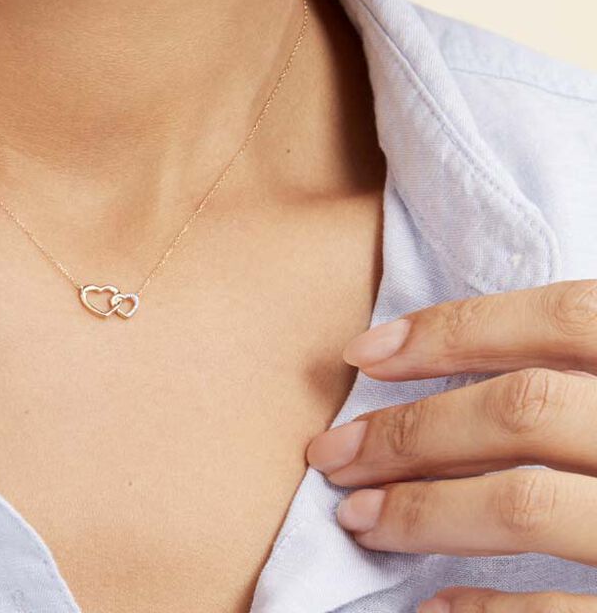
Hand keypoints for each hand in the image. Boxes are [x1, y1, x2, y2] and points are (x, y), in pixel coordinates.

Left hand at [304, 279, 596, 611]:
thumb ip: (591, 371)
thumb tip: (467, 357)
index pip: (558, 319)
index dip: (450, 329)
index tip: (363, 354)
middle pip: (522, 412)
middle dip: (408, 431)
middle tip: (331, 452)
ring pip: (525, 505)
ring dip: (421, 512)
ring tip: (357, 519)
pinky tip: (431, 609)